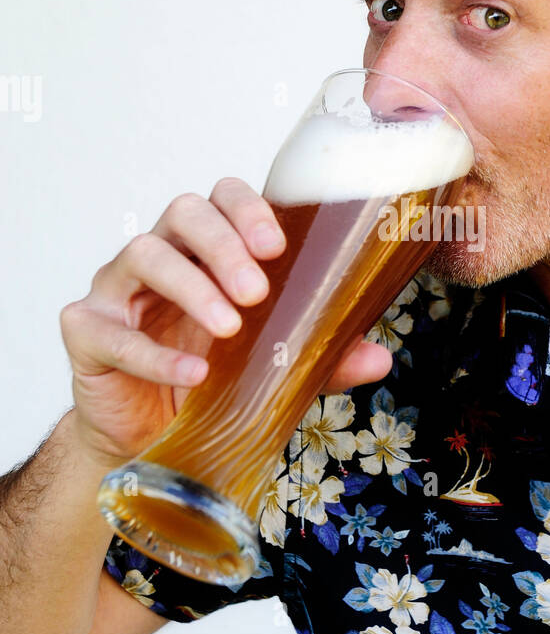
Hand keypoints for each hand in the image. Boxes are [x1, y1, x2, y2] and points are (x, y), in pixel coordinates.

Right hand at [60, 179, 392, 466]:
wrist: (148, 435)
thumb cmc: (209, 380)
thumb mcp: (273, 366)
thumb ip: (321, 356)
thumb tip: (379, 357)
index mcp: (207, 250)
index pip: (222, 197)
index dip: (247, 209)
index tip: (278, 246)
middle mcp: (162, 255)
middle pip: (184, 212)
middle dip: (223, 244)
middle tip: (256, 291)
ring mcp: (119, 289)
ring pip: (144, 254)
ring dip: (191, 286)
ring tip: (229, 329)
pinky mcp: (87, 331)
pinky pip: (110, 330)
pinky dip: (153, 353)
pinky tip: (192, 372)